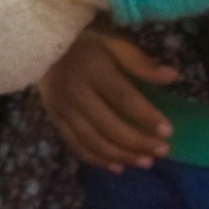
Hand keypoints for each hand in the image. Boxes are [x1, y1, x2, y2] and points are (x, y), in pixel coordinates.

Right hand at [29, 21, 181, 171]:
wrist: (36, 45)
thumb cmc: (82, 42)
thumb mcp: (112, 43)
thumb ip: (140, 62)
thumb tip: (172, 76)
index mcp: (93, 69)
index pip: (123, 98)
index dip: (146, 116)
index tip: (167, 131)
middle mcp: (76, 92)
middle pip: (109, 125)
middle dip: (138, 142)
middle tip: (162, 151)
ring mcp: (62, 109)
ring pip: (93, 141)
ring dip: (121, 155)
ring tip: (145, 162)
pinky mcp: (54, 120)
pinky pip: (76, 145)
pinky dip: (97, 159)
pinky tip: (117, 166)